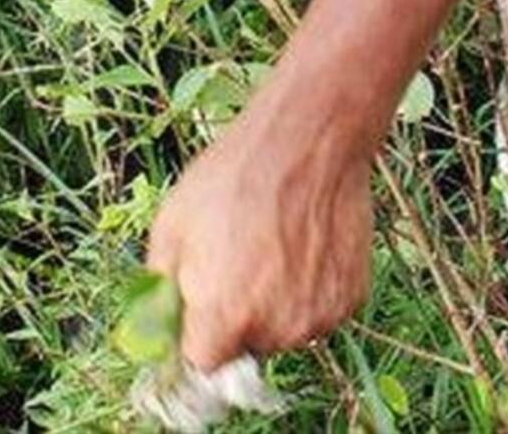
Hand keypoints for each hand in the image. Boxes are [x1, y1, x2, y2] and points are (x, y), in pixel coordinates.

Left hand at [146, 94, 375, 369]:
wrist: (306, 144)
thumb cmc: (231, 179)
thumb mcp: (170, 226)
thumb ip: (160, 289)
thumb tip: (157, 327)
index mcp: (224, 316)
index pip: (203, 364)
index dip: (195, 336)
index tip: (195, 311)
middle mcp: (275, 329)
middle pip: (243, 347)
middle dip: (232, 316)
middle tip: (232, 260)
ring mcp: (318, 317)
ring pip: (281, 330)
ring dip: (270, 304)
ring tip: (267, 244)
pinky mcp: (350, 299)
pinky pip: (314, 310)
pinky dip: (304, 290)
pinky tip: (298, 245)